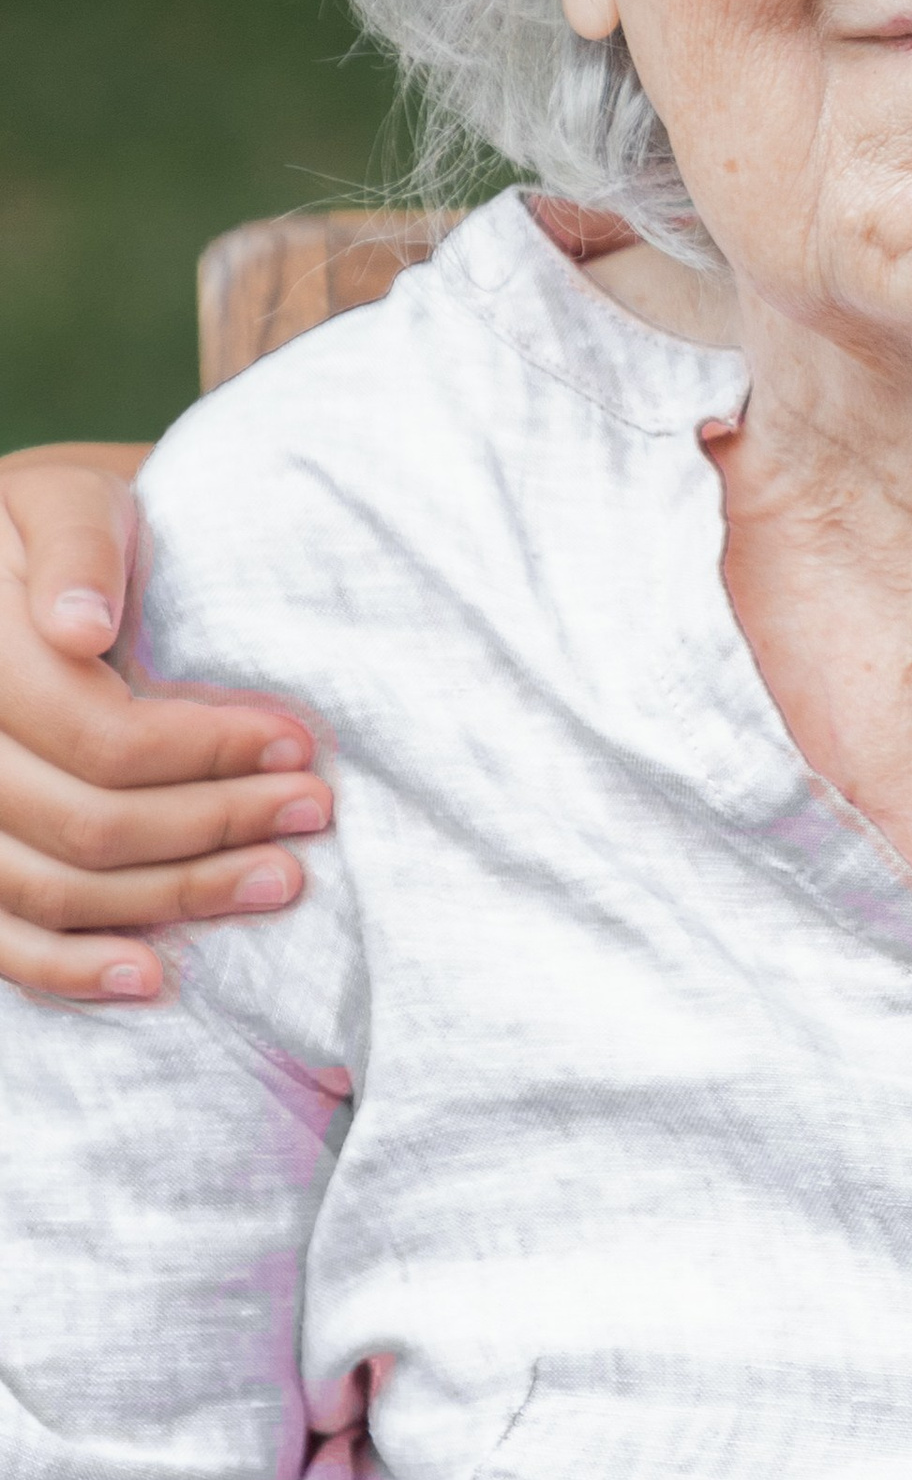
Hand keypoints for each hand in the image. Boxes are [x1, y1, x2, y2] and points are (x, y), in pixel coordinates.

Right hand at [0, 448, 332, 1002]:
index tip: (301, 745)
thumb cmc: (66, 527)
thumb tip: (80, 626)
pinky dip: (68, 970)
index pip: (98, 733)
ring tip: (278, 879)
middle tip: (314, 814)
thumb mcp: (73, 502)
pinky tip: (151, 977)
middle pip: (84, 821)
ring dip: (171, 900)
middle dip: (214, 825)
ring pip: (51, 888)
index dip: (205, 750)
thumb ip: (81, 554)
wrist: (19, 561)